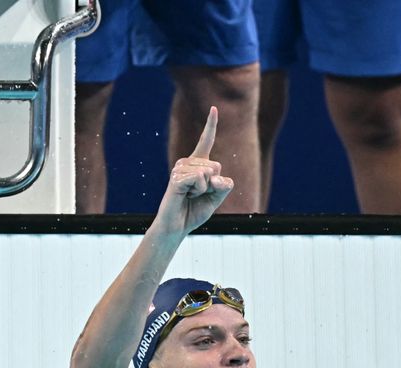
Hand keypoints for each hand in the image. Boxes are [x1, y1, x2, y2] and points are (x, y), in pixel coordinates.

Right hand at [153, 106, 234, 235]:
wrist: (177, 226)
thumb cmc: (194, 210)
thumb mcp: (217, 197)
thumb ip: (224, 185)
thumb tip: (213, 174)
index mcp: (198, 164)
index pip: (206, 141)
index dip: (210, 125)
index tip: (214, 108)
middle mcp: (187, 162)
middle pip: (217, 167)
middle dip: (214, 186)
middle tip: (198, 196)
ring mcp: (180, 169)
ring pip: (209, 173)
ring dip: (205, 191)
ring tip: (190, 196)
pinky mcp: (176, 178)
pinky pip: (199, 179)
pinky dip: (198, 191)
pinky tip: (185, 196)